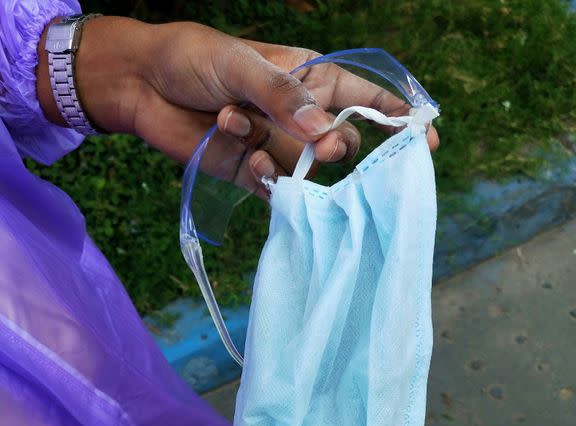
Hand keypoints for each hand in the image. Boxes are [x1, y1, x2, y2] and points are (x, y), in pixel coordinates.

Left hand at [37, 17, 437, 194]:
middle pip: (342, 145)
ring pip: (306, 171)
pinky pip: (276, 188)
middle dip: (328, 146)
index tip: (426, 139)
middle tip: (312, 142)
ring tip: (233, 124)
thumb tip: (326, 135)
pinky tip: (238, 152)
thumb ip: (284, 98)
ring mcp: (277, 146)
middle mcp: (300, 116)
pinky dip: (261, 176)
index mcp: (310, 78)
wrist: (138, 85)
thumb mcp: (240, 65)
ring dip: (275, 153)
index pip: (366, 98)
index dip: (397, 117)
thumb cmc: (192, 58)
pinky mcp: (251, 172)